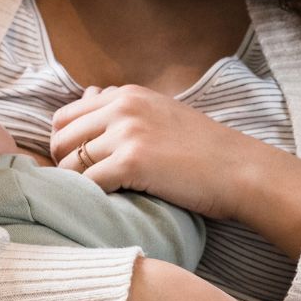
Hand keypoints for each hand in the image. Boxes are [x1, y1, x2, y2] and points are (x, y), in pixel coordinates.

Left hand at [52, 84, 300, 255]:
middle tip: (83, 188)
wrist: (240, 170)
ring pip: (69, 162)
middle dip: (63, 166)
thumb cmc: (203, 150)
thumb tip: (87, 94)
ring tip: (95, 199)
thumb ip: (122, 107)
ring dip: (75, 185)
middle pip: (60, 138)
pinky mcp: (132, 161)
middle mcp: (122, 106)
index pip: (65, 116)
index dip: (65, 144)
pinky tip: (108, 205)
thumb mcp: (160, 114)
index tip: (79, 167)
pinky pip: (87, 183)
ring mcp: (126, 132)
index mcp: (126, 94)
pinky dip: (91, 199)